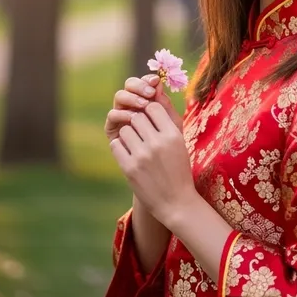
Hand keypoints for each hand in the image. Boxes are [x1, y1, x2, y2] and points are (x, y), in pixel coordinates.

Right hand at [105, 74, 182, 143]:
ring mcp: (122, 115)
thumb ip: (165, 105)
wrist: (161, 171)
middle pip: (129, 85)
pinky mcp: (113, 129)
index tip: (156, 81)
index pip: (145, 82)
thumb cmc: (171, 147)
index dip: (148, 79)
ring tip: (143, 105)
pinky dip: (121, 113)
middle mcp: (133, 104)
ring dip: (131, 97)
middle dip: (139, 86)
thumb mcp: (171, 125)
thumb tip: (158, 83)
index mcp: (148, 99)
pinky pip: (112, 115)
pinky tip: (132, 117)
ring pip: (120, 96)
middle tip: (150, 93)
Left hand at [109, 103, 197, 229]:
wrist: (176, 202)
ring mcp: (142, 156)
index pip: (154, 107)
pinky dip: (120, 146)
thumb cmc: (179, 168)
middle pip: (137, 116)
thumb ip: (167, 119)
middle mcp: (157, 143)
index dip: (149, 110)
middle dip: (137, 121)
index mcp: (172, 135)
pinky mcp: (129, 168)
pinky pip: (116, 145)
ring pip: (125, 129)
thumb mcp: (179, 142)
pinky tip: (128, 152)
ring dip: (128, 133)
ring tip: (135, 143)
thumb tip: (156, 94)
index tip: (150, 118)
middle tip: (141, 131)